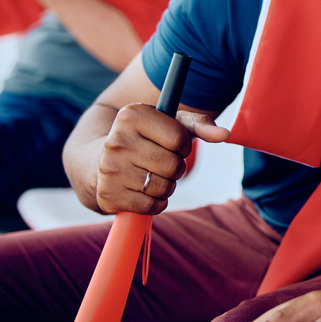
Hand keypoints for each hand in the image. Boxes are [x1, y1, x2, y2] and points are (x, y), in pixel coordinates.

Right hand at [95, 105, 229, 214]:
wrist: (94, 162)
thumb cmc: (143, 139)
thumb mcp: (168, 124)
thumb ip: (199, 125)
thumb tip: (225, 134)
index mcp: (131, 115)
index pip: (179, 139)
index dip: (181, 146)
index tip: (168, 144)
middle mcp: (116, 140)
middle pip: (173, 165)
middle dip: (175, 167)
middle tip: (159, 162)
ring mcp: (109, 170)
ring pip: (164, 187)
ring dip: (166, 185)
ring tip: (150, 175)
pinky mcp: (107, 196)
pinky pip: (152, 206)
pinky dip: (156, 202)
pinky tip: (143, 190)